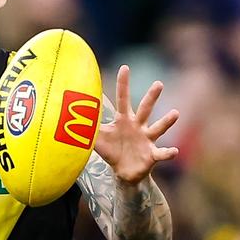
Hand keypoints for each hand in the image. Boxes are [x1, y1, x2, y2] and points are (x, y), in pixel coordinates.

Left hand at [94, 65, 178, 184]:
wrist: (123, 172)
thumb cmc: (111, 151)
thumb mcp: (96, 138)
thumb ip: (84, 126)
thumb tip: (65, 115)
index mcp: (124, 120)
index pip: (122, 99)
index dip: (123, 84)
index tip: (124, 67)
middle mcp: (138, 126)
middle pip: (145, 109)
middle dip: (152, 96)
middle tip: (158, 83)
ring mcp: (147, 139)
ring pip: (158, 128)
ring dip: (166, 121)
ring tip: (175, 113)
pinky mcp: (152, 154)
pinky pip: (162, 153)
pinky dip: (168, 153)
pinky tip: (174, 151)